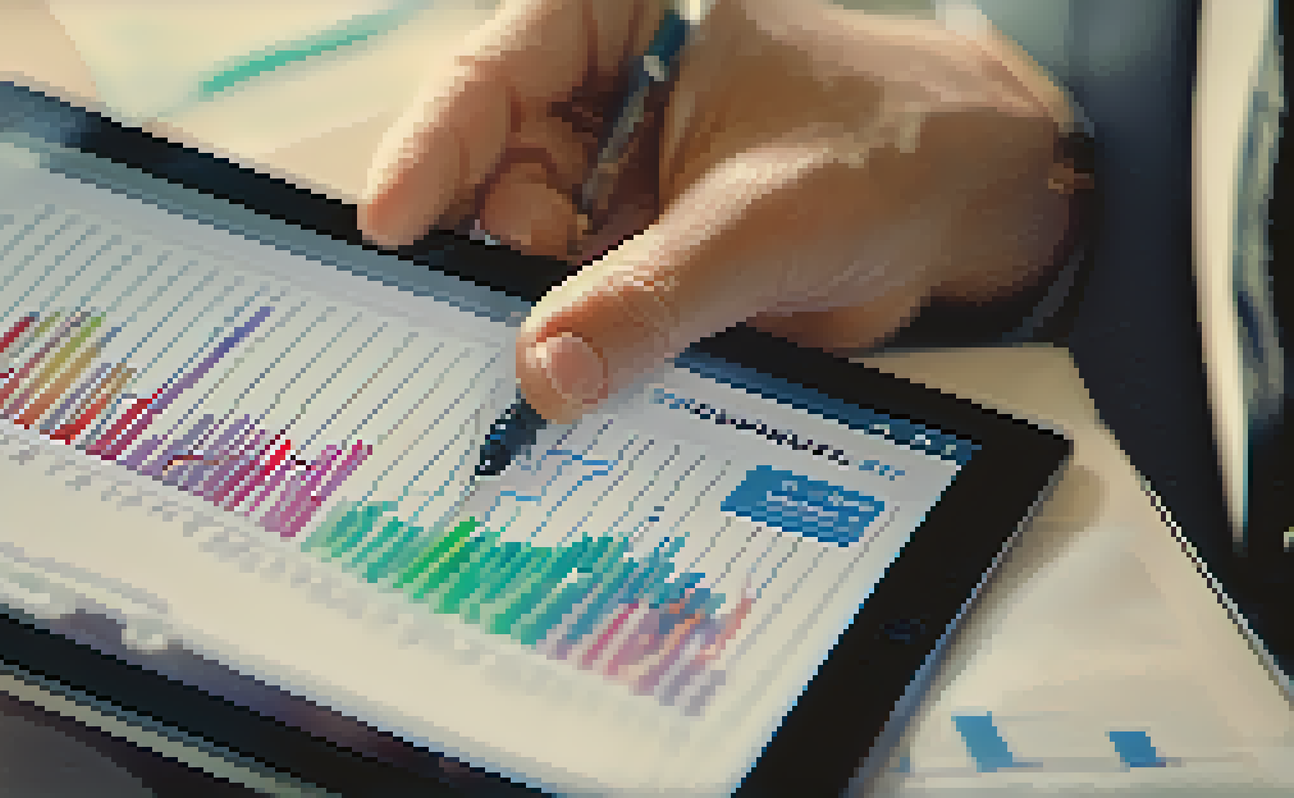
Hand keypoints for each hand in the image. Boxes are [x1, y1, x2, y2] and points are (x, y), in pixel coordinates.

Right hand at [358, 0, 1083, 423]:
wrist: (974, 208)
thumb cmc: (892, 152)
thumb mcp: (764, 218)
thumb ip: (649, 295)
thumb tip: (544, 372)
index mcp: (616, 20)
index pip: (488, 76)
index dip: (428, 151)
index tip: (390, 228)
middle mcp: (597, 92)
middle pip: (489, 173)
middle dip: (495, 253)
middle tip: (495, 327)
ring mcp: (610, 172)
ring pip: (523, 247)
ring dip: (537, 307)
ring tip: (560, 361)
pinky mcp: (632, 244)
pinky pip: (572, 296)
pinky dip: (574, 338)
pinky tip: (582, 372)